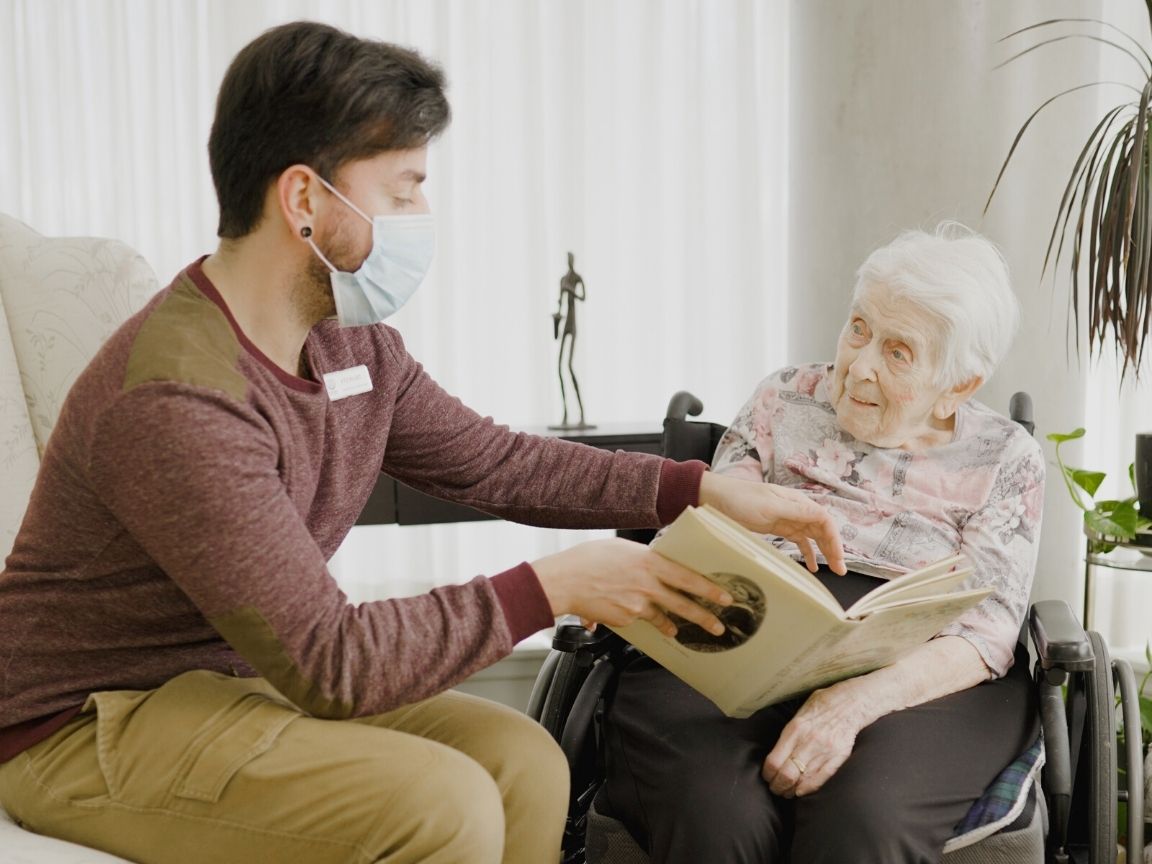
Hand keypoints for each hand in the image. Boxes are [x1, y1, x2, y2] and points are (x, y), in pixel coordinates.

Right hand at [532, 537, 731, 637]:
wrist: (563, 581)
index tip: (725, 597)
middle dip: (704, 617)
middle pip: (683, 605)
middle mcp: (647, 586)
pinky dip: (642, 620)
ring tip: (681, 630)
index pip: (688, 579)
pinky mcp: (624, 620)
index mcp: (649, 563)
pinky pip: (639, 621)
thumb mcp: (622, 549)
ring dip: (674, 625)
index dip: (709, 590)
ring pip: (663, 617)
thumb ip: (644, 558)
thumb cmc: (588, 559)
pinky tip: (638, 617)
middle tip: (719, 626)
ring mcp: (636, 606)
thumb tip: (657, 564)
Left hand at [699, 473, 845, 573]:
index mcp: (797, 501)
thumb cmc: (740, 499)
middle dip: (833, 549)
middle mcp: (796, 509)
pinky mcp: (777, 527)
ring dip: (824, 552)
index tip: (839, 558)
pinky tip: (812, 566)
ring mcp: (787, 519)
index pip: (824, 520)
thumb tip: (824, 516)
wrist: (715, 498)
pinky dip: (807, 552)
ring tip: (833, 570)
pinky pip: (798, 540)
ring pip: (813, 536)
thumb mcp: (770, 506)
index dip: (835, 539)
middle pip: (822, 529)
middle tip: (840, 570)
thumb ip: (797, 512)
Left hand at [761, 682, 867, 796]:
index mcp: (795, 729)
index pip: (774, 762)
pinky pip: (822, 779)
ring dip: (791, 790)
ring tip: (787, 791)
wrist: (851, 702)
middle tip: (775, 788)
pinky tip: (801, 791)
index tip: (767, 777)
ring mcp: (825, 751)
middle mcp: (809, 742)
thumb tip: (775, 753)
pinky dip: (808, 788)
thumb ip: (788, 733)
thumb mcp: (798, 714)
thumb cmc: (821, 705)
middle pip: (786, 775)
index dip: (767, 774)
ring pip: (802, 780)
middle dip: (777, 786)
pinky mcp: (839, 757)